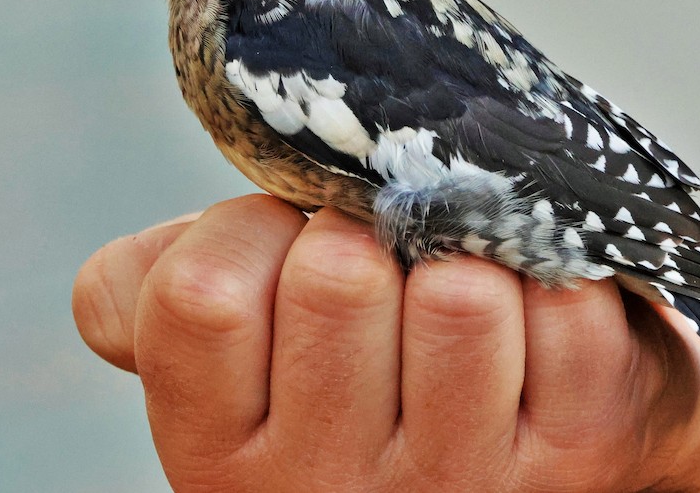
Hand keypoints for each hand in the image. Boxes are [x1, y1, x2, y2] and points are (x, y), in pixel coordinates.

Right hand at [72, 194, 699, 492]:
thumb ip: (159, 296)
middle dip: (364, 233)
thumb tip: (122, 295)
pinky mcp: (577, 453)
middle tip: (386, 253)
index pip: (200, 296)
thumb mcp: (239, 338)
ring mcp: (463, 480)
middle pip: (337, 278)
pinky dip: (556, 278)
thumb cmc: (361, 354)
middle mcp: (331, 487)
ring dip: (466, 255)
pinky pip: (565, 314)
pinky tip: (537, 309)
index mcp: (223, 449)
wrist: (512, 421)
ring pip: (458, 298)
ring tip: (463, 282)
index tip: (289, 238)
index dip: (251, 232)